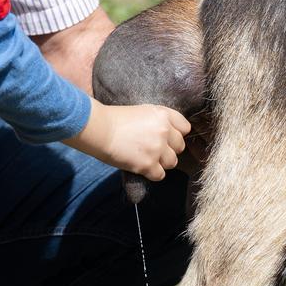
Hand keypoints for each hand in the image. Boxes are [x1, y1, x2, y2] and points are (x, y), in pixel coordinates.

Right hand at [64, 99, 190, 180]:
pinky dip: (152, 173)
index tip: (167, 137)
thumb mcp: (142, 111)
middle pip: (180, 147)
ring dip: (161, 163)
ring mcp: (157, 149)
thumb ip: (159, 121)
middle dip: (169, 149)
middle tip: (154, 149)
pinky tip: (142, 167)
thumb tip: (170, 134)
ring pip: (172, 162)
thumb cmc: (116, 119)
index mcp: (164, 115)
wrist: (100, 130)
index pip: (185, 128)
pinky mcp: (148, 164)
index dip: (176, 134)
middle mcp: (164, 131)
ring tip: (148, 158)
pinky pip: (160, 175)